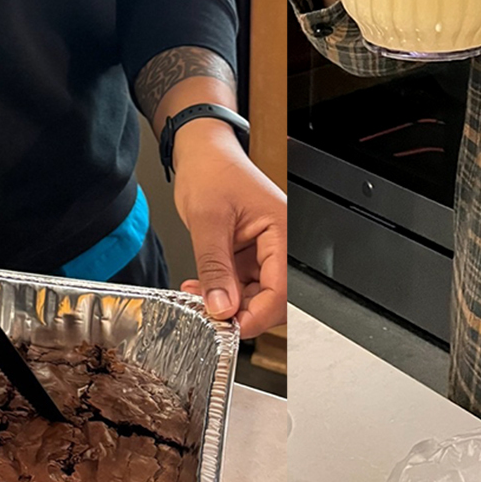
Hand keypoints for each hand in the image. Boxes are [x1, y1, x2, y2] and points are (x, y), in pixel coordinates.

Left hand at [170, 123, 286, 336]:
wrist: (201, 153)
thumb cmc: (211, 171)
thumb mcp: (207, 220)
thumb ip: (214, 267)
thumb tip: (220, 307)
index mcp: (282, 230)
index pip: (282, 289)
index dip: (256, 314)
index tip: (226, 327)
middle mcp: (279, 243)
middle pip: (274, 298)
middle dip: (241, 312)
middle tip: (209, 317)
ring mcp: (265, 250)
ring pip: (256, 296)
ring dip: (228, 305)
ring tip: (198, 300)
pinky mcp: (250, 255)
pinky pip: (242, 285)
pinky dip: (222, 294)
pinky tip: (200, 289)